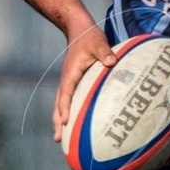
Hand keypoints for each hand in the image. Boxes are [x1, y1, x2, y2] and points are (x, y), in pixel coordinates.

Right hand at [54, 23, 116, 141]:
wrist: (78, 30)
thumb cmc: (89, 37)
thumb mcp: (98, 42)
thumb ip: (105, 52)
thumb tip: (111, 62)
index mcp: (71, 73)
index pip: (66, 93)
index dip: (64, 107)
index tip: (65, 121)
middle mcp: (66, 80)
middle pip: (58, 104)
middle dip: (58, 122)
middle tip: (58, 140)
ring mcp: (68, 82)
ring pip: (60, 105)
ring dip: (59, 121)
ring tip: (59, 139)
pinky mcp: (72, 83)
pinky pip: (67, 101)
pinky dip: (66, 113)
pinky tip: (71, 125)